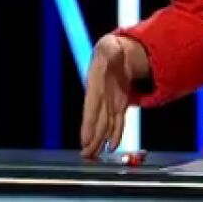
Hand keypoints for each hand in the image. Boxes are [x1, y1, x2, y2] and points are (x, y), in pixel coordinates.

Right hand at [79, 34, 147, 158]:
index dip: (87, 124)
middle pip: (96, 121)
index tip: (84, 139)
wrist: (115, 55)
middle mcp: (101, 98)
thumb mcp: (109, 46)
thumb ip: (109, 49)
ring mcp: (109, 103)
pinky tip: (112, 146)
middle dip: (92, 139)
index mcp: (95, 85)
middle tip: (86, 155)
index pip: (90, 107)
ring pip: (104, 125)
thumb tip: (110, 49)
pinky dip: (115, 134)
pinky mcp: (119, 105)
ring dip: (100, 141)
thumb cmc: (110, 50)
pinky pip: (117, 122)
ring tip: (94, 156)